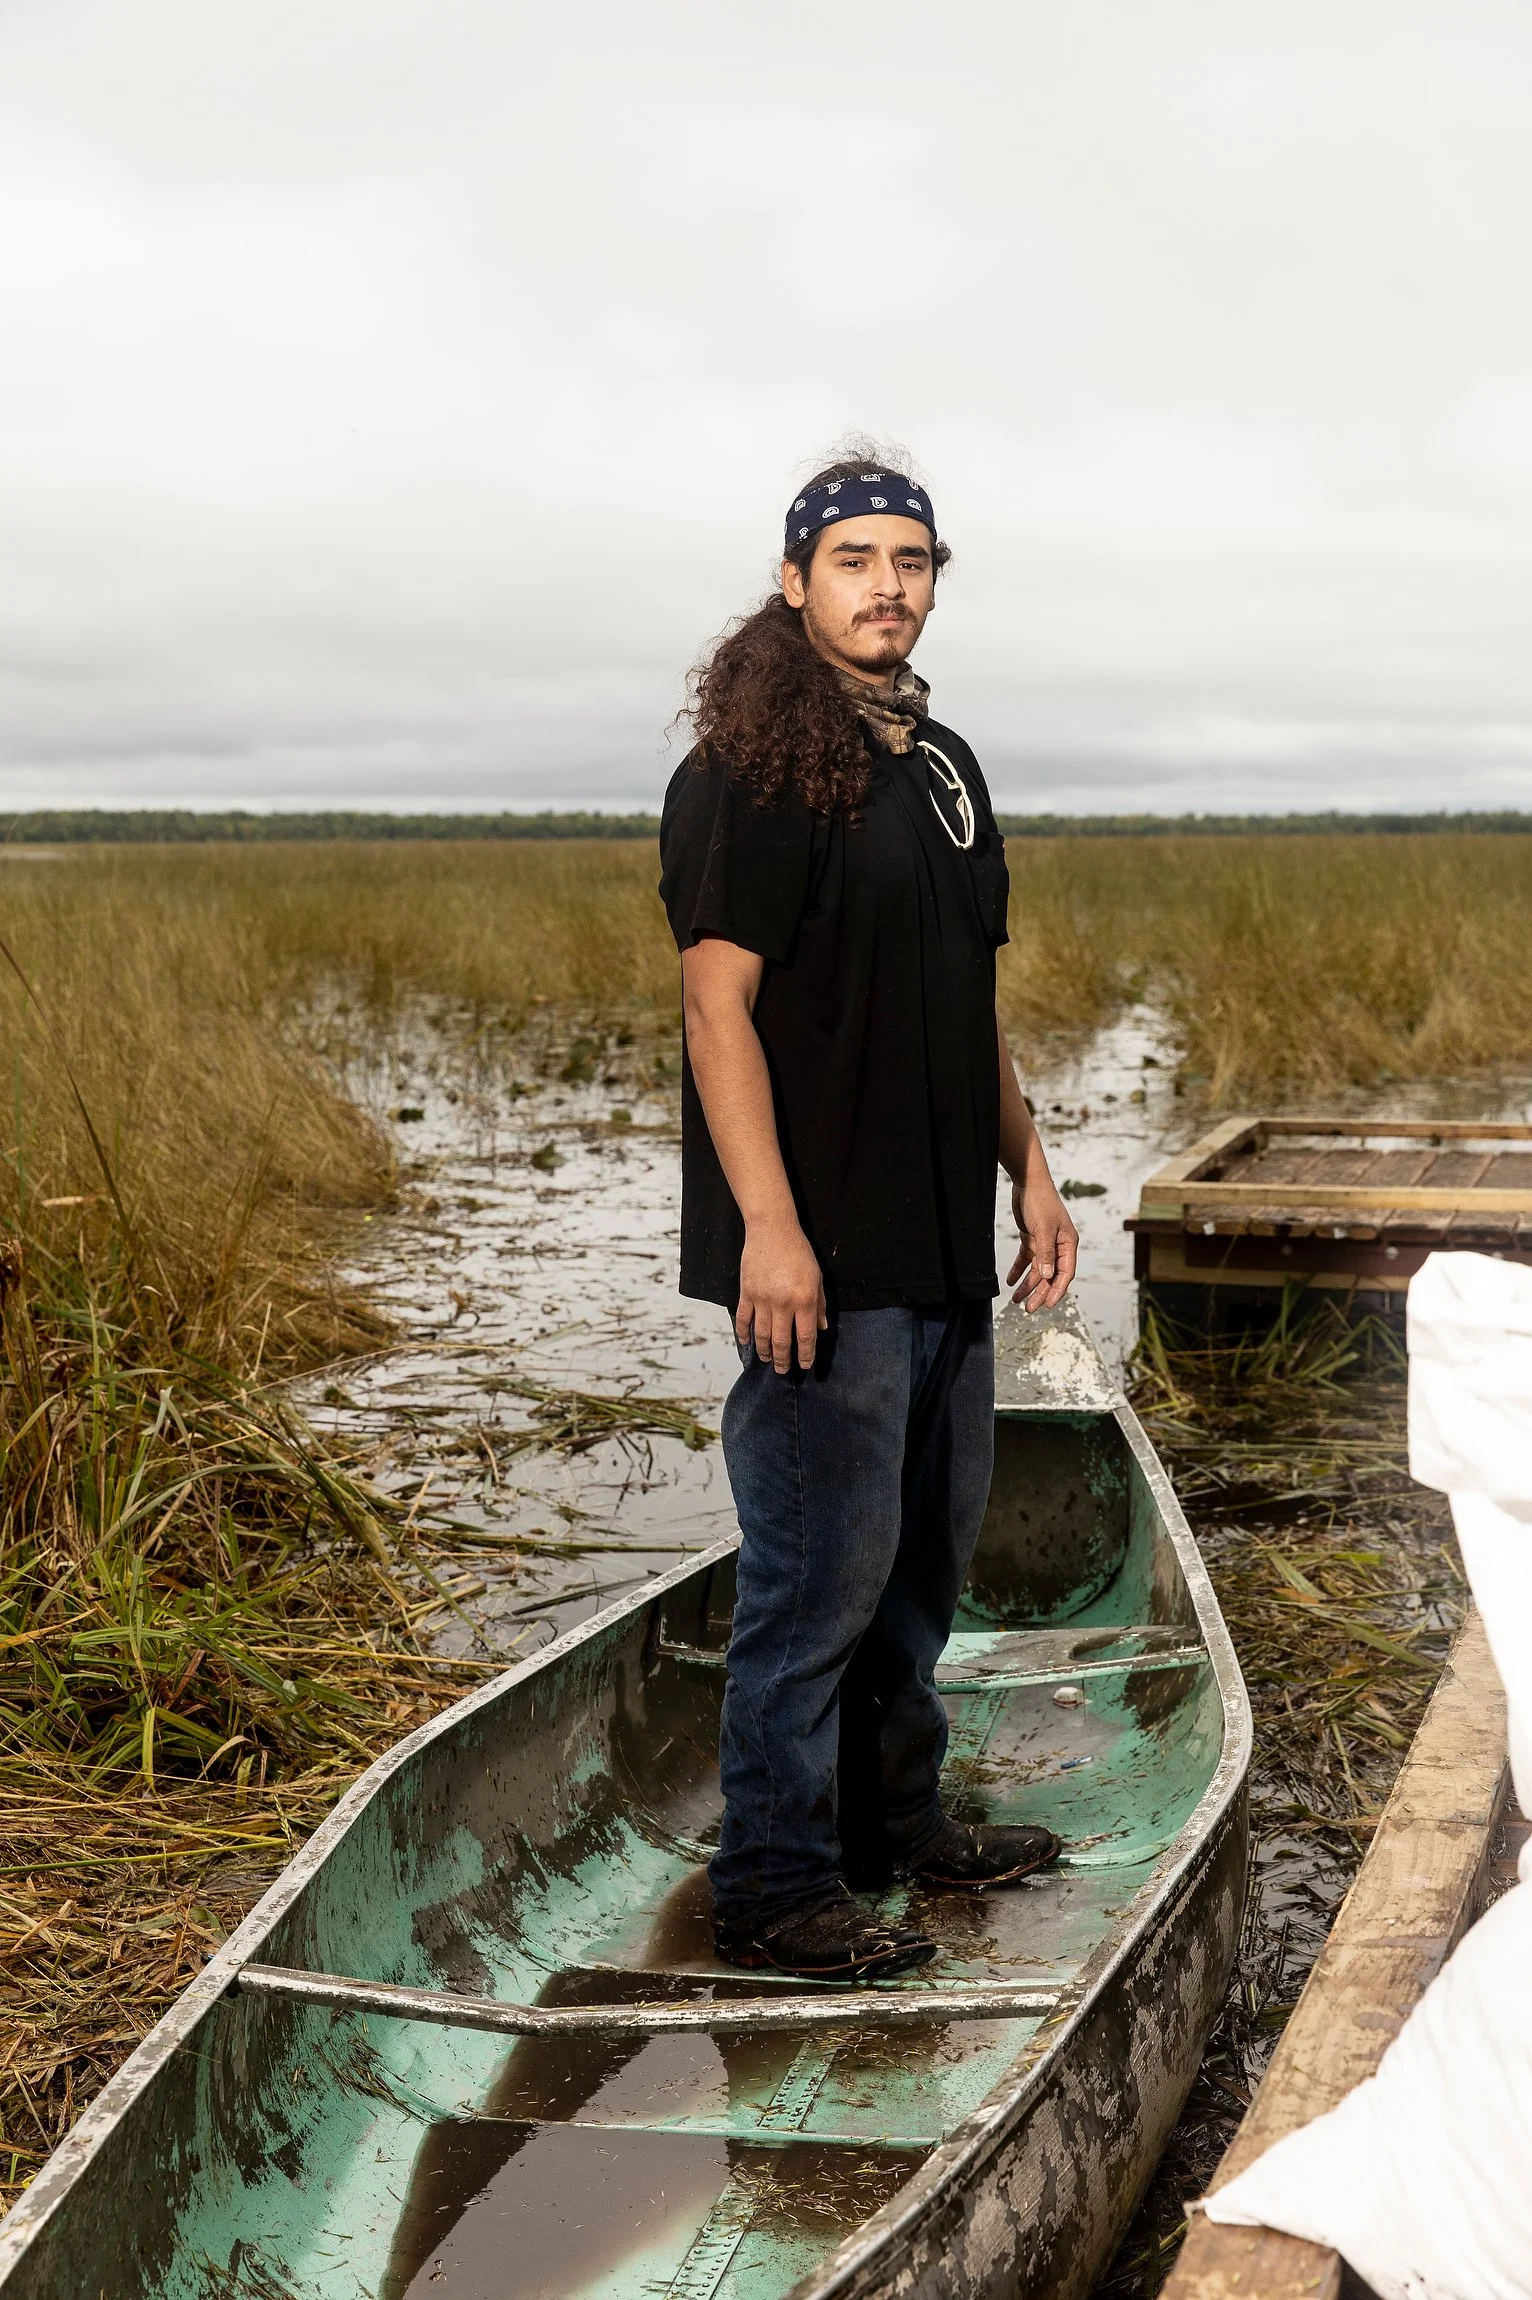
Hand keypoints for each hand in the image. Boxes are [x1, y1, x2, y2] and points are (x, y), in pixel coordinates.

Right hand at [736, 1217, 827, 1372]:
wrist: (772, 1230)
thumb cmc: (798, 1252)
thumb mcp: (817, 1277)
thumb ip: (820, 1305)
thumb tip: (822, 1328)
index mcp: (803, 1300)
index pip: (805, 1336)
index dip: (805, 1354)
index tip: (804, 1365)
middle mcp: (782, 1304)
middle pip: (781, 1341)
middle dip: (783, 1360)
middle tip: (783, 1370)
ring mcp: (762, 1299)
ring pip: (761, 1335)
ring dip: (764, 1352)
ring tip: (766, 1360)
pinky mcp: (746, 1292)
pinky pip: (743, 1318)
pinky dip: (743, 1333)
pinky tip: (746, 1342)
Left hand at [1006, 1174, 1078, 1311]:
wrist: (1028, 1182)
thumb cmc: (1041, 1202)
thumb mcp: (1043, 1229)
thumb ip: (1045, 1253)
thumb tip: (1048, 1277)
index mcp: (1068, 1244)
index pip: (1065, 1274)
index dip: (1057, 1291)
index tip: (1047, 1305)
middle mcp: (1058, 1246)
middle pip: (1050, 1276)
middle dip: (1039, 1292)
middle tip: (1028, 1308)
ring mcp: (1045, 1243)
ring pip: (1037, 1270)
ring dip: (1027, 1285)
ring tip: (1016, 1300)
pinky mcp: (1031, 1239)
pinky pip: (1026, 1259)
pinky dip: (1018, 1270)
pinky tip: (1010, 1282)